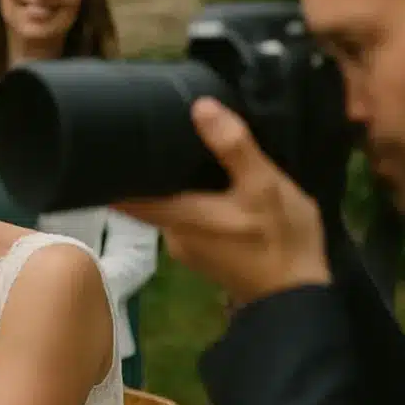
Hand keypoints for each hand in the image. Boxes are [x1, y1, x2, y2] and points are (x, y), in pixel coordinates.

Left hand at [116, 98, 331, 305]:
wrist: (297, 297)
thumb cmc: (281, 240)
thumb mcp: (264, 185)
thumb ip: (233, 147)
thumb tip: (199, 107)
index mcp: (178, 217)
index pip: (125, 196)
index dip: (114, 171)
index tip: (107, 143)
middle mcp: (173, 235)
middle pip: (149, 196)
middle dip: (152, 167)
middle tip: (155, 130)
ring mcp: (187, 249)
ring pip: (170, 207)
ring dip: (176, 184)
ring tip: (184, 147)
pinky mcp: (204, 255)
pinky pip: (188, 218)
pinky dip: (192, 200)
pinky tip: (208, 181)